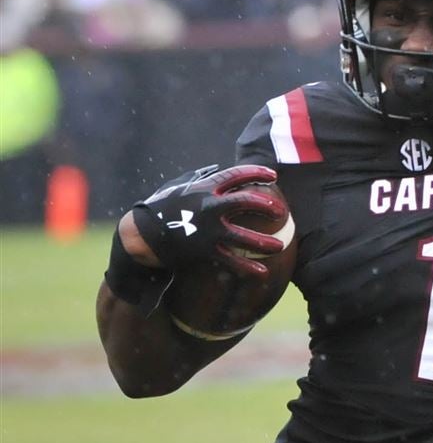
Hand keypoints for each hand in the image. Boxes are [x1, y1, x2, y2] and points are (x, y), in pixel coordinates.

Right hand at [131, 164, 286, 276]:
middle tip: (280, 211)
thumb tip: (217, 170)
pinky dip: (248, 268)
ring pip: (243, 236)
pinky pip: (232, 261)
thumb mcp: (179, 187)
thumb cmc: (162, 208)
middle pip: (245, 202)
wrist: (142, 235)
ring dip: (264, 242)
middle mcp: (209, 207)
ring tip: (279, 246)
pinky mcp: (205, 251)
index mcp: (204, 188)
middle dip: (266, 205)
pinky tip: (263, 272)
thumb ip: (200, 179)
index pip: (236, 176)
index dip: (256, 173)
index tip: (272, 175)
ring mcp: (208, 230)